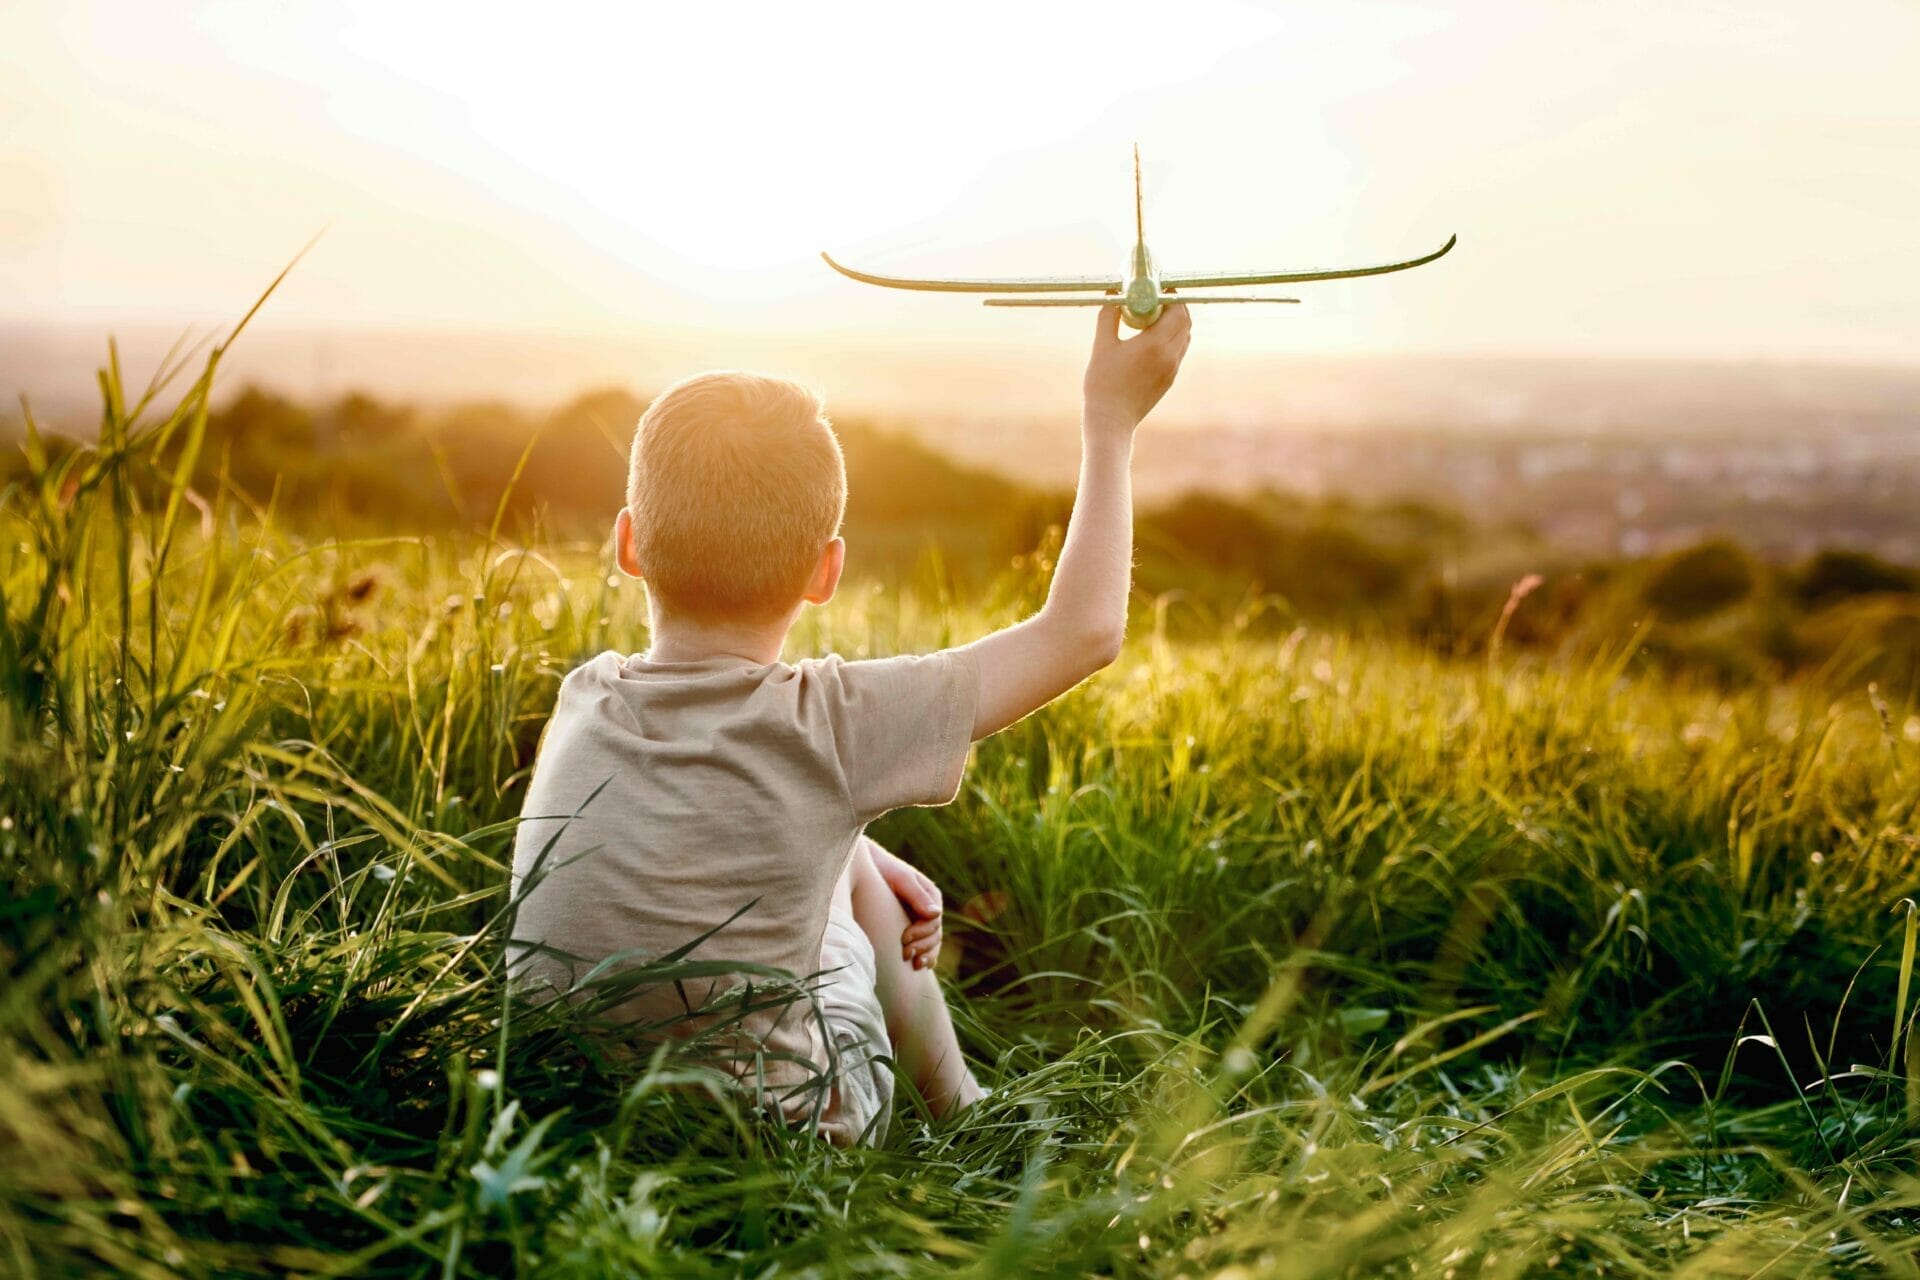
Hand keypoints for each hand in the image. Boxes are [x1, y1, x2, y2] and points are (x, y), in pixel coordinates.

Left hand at [872, 845, 943, 969]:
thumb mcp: (901, 878)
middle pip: (935, 936)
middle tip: (905, 954)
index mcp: (931, 897)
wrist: (866, 867)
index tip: (904, 939)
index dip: (921, 933)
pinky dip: (925, 957)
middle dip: (923, 947)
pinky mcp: (911, 930)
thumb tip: (935, 914)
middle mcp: (928, 911)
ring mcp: (920, 922)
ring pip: (931, 944)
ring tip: (914, 964)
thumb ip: (917, 894)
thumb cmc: (883, 870)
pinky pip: (924, 947)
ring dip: (925, 955)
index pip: (933, 922)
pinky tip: (918, 966)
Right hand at [1081, 296, 1191, 432]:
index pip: (1177, 311)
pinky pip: (1178, 351)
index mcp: (1155, 344)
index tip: (1159, 287)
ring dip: (1175, 323)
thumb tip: (1113, 294)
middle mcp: (1170, 356)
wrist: (1111, 421)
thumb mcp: (1102, 346)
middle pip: (1185, 322)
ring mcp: (1172, 369)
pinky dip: (1171, 339)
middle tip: (1156, 299)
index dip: (1172, 296)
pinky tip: (1151, 339)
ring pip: (1184, 337)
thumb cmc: (1103, 384)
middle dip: (1175, 307)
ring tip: (1153, 318)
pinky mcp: (1169, 380)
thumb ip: (1108, 316)